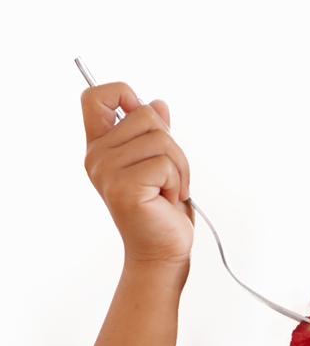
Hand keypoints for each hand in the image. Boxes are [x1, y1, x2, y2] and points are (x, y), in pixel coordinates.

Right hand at [82, 83, 193, 266]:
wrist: (163, 251)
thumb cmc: (162, 211)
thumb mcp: (160, 165)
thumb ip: (155, 134)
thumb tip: (158, 104)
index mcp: (101, 146)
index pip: (94, 97)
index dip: (122, 93)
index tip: (143, 113)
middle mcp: (98, 156)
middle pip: (145, 115)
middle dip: (172, 145)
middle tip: (169, 176)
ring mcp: (108, 171)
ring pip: (160, 140)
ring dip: (179, 167)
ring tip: (169, 190)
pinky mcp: (125, 187)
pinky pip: (165, 164)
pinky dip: (178, 182)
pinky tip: (168, 200)